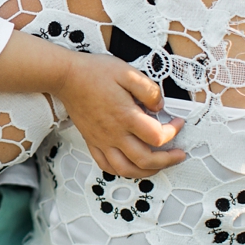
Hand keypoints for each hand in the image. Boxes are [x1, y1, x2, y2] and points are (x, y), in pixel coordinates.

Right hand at [52, 52, 184, 177]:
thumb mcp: (128, 72)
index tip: (177, 123)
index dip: (173, 132)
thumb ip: (149, 90)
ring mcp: (102, 140)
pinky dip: (121, 171)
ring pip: (126, 170)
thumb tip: (160, 106)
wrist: (66, 77)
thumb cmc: (94, 73)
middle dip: (167, 160)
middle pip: (145, 160)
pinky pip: (106, 165)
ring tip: (158, 165)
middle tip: (178, 154)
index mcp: (126, 116)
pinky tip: (130, 165)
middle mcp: (114, 133)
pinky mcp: (92, 141)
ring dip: (146, 172)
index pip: (157, 136)